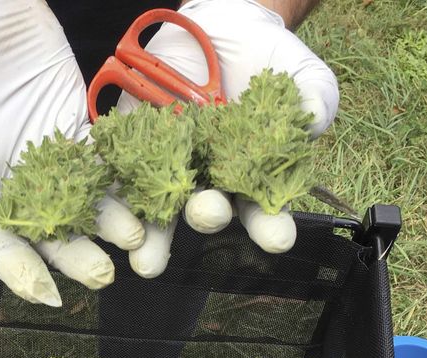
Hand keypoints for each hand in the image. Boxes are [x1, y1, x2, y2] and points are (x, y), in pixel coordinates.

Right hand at [0, 0, 146, 305]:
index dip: (14, 266)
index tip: (43, 293)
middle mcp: (9, 175)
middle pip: (44, 229)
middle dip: (73, 255)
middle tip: (104, 275)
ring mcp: (45, 152)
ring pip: (81, 200)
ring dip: (109, 223)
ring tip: (138, 241)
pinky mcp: (74, 123)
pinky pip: (103, 160)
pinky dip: (124, 180)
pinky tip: (152, 196)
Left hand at [117, 0, 338, 271]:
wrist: (223, 30)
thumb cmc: (269, 61)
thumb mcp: (301, 73)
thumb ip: (313, 97)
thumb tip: (314, 117)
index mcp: (251, 178)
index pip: (262, 211)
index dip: (270, 226)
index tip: (278, 238)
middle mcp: (209, 181)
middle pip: (206, 211)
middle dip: (207, 215)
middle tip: (209, 213)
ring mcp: (170, 165)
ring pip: (158, 206)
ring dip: (152, 234)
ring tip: (146, 258)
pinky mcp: (134, 145)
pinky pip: (120, 172)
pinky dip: (115, 191)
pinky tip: (112, 213)